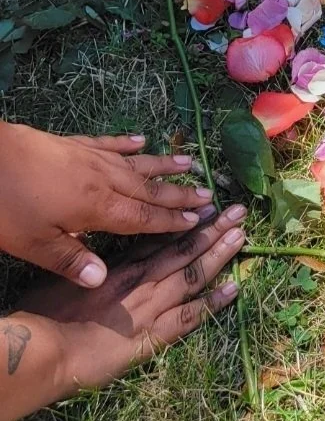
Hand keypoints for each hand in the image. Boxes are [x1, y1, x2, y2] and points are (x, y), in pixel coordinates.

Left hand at [0, 122, 211, 286]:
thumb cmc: (7, 205)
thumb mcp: (32, 243)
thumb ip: (70, 260)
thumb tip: (102, 280)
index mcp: (96, 207)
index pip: (143, 217)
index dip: (172, 221)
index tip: (200, 220)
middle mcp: (102, 179)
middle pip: (148, 189)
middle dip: (180, 193)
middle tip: (209, 194)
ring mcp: (89, 157)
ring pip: (136, 163)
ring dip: (164, 165)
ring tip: (190, 163)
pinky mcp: (72, 144)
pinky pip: (109, 143)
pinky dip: (128, 144)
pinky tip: (142, 140)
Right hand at [17, 207, 245, 407]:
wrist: (46, 348)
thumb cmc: (45, 314)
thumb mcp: (64, 277)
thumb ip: (85, 265)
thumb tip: (91, 256)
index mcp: (120, 266)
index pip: (160, 239)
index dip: (185, 223)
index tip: (206, 207)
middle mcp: (141, 280)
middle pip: (183, 249)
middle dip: (213, 229)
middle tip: (239, 211)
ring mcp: (151, 306)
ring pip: (193, 274)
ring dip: (219, 254)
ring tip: (242, 235)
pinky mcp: (154, 335)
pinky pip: (191, 317)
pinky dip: (214, 303)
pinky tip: (236, 289)